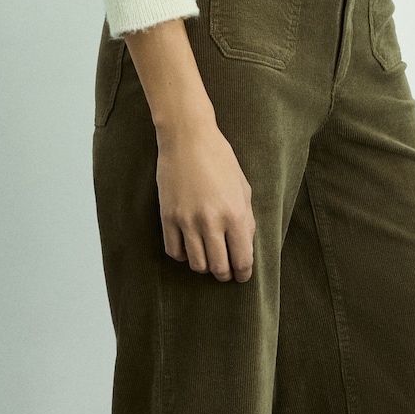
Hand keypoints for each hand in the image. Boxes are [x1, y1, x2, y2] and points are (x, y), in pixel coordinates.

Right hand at [154, 115, 255, 282]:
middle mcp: (211, 221)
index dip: (243, 273)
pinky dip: (183, 256)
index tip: (242, 276)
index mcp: (234, 213)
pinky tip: (190, 248)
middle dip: (225, 274)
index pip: (242, 259)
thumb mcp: (242, 187)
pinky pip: (174, 252)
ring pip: (196, 264)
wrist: (187, 137)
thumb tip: (245, 248)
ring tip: (209, 259)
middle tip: (226, 271)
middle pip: (218, 268)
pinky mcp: (167, 216)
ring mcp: (187, 220)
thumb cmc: (220, 159)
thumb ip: (247, 220)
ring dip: (205, 267)